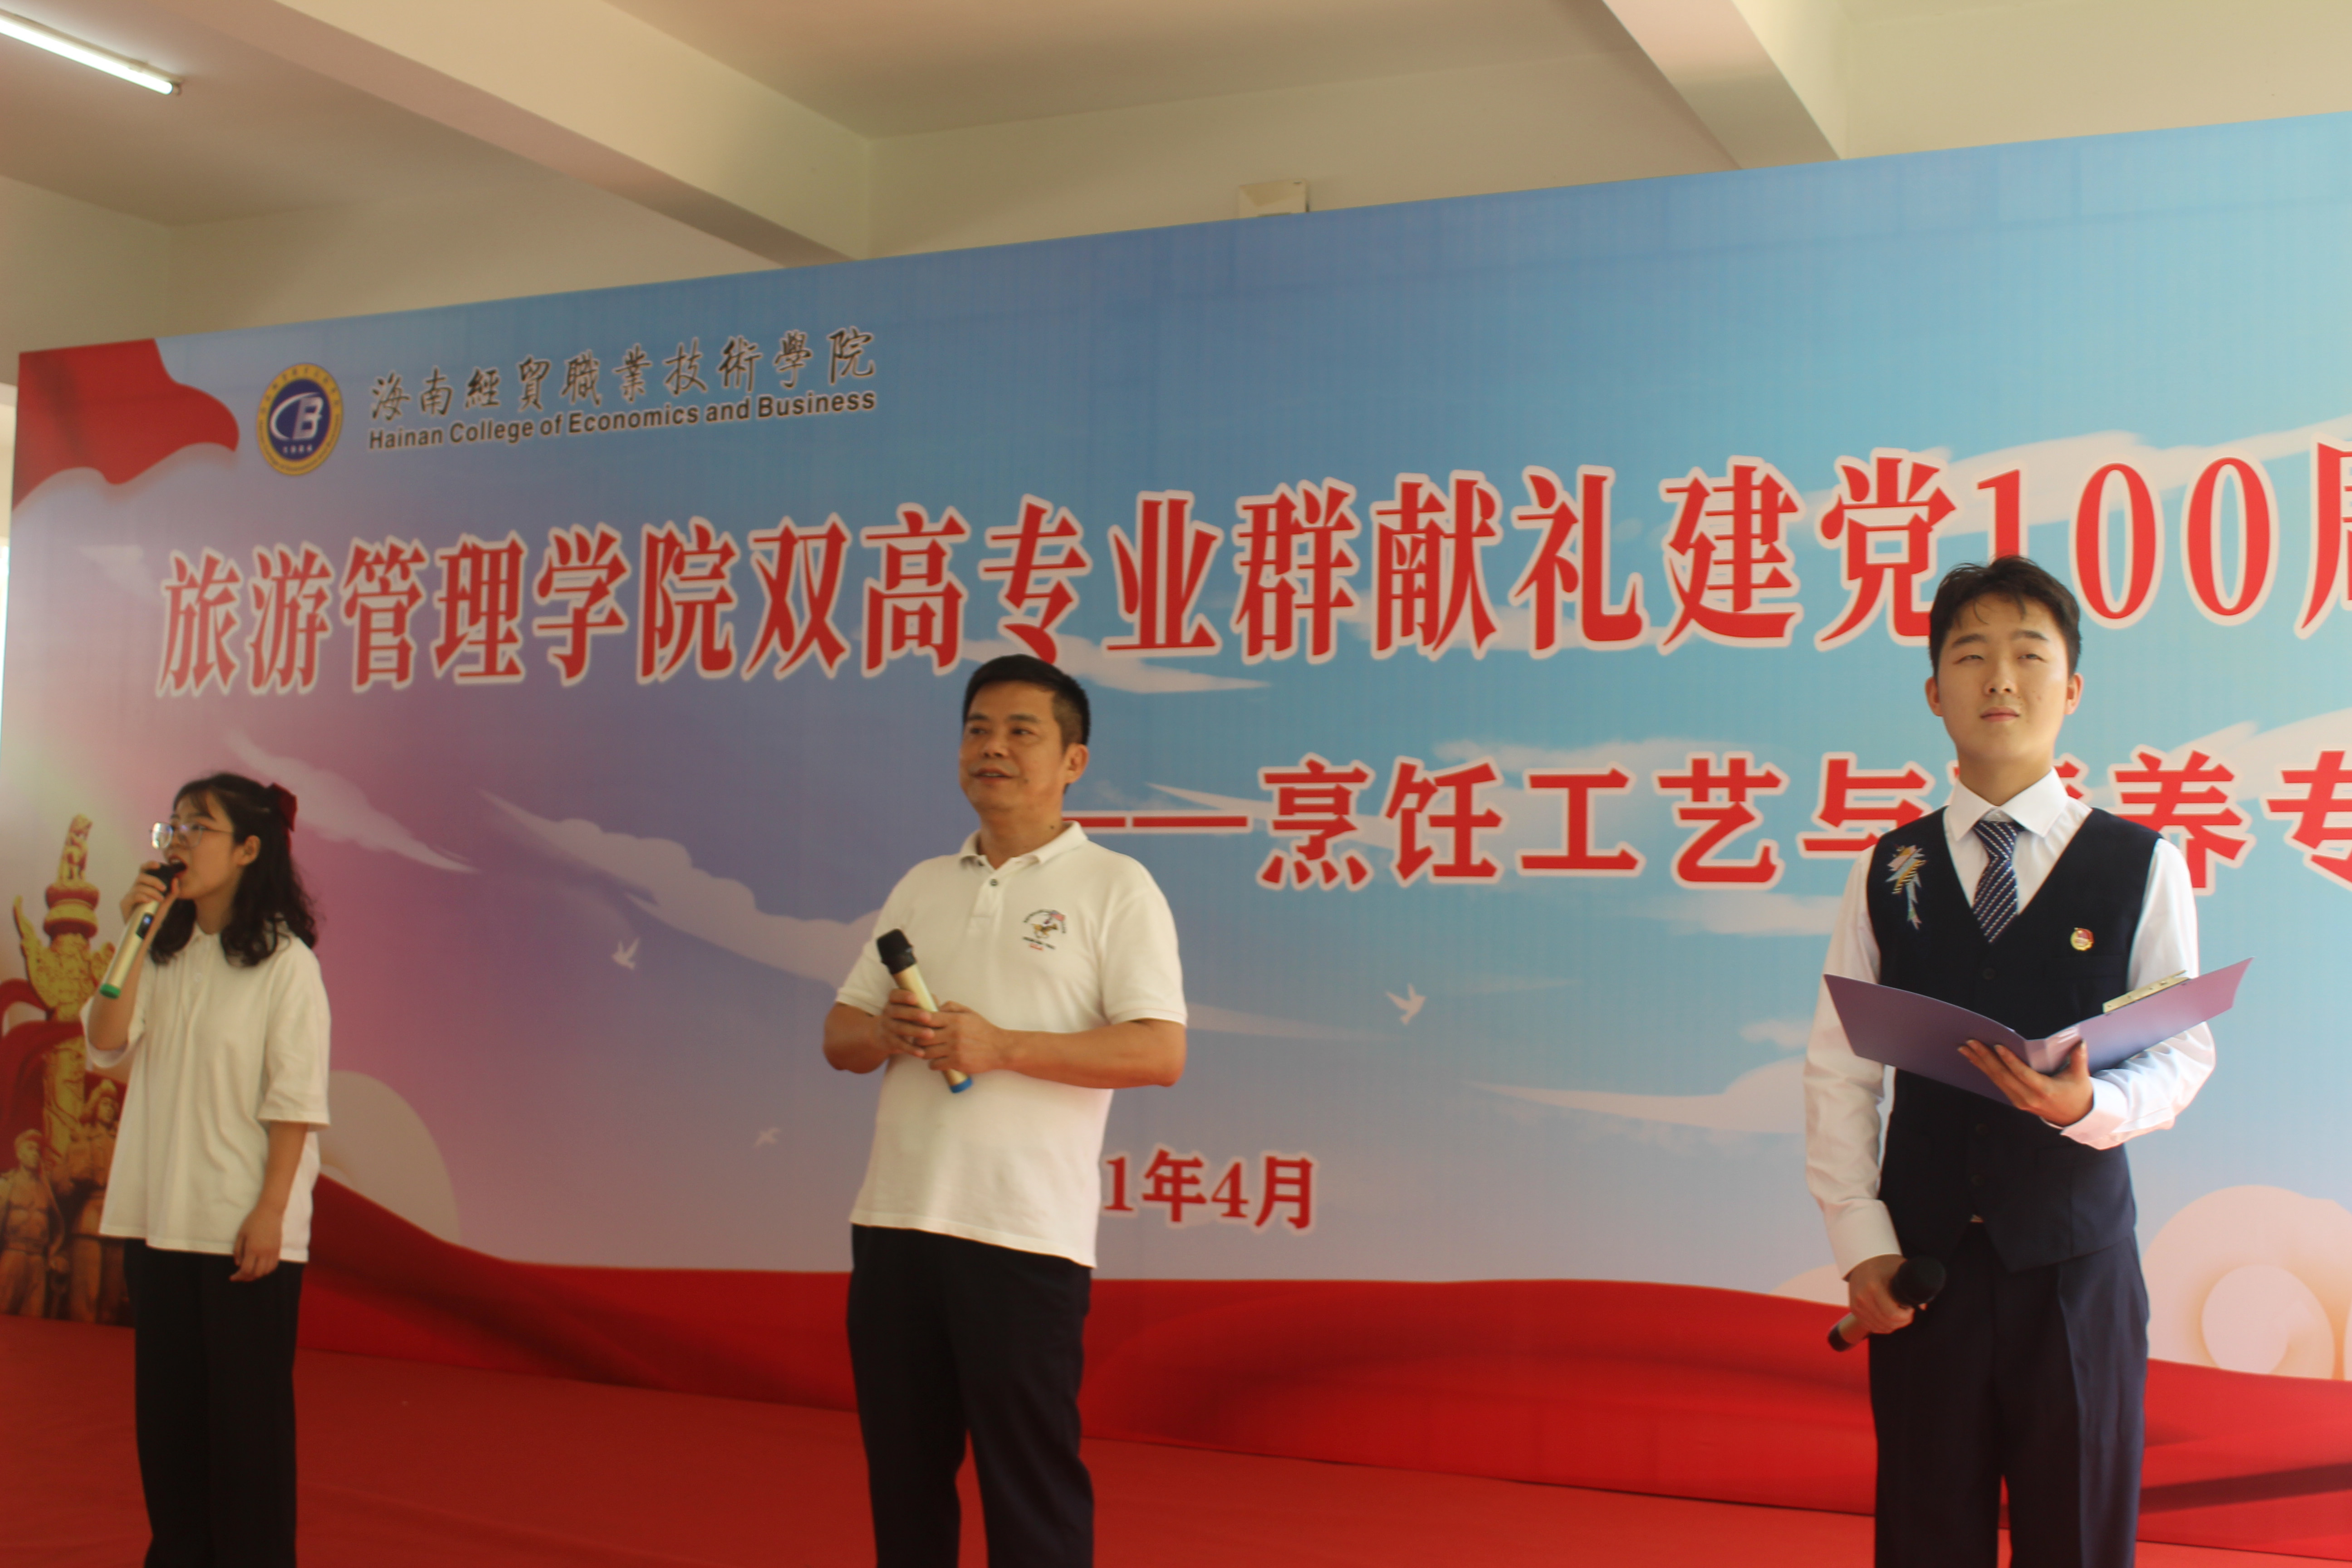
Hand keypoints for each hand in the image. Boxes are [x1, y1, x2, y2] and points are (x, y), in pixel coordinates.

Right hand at [118, 864, 178, 927]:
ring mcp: (129, 896)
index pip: (144, 871)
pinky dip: (142, 897)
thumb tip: (175, 880)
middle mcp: (135, 888)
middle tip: (163, 888)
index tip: (158, 865)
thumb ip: (172, 892)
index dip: (149, 865)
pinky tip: (149, 901)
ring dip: (151, 891)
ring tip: (159, 899)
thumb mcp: (167, 903)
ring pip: (138, 887)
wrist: (147, 932)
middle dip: (154, 881)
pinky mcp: (124, 904)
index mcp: (145, 885)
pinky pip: (132, 896)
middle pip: (141, 877)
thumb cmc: (155, 916)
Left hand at [231, 1203, 283, 1281]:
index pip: (246, 1270)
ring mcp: (273, 1252)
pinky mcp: (278, 1249)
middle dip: (246, 1278)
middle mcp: (264, 1253)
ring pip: (266, 1271)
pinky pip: (274, 1265)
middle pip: (256, 1273)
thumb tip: (238, 1264)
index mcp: (253, 1249)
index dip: (238, 1276)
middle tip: (240, 1275)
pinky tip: (260, 1267)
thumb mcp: (240, 1234)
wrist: (270, 1212)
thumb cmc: (253, 1221)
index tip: (232, 1277)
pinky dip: (266, 1270)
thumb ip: (238, 1250)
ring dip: (257, 1275)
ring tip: (250, 1272)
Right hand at [877, 988, 941, 1055]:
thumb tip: (941, 1005)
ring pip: (900, 1028)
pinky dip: (911, 1049)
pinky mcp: (890, 1041)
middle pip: (898, 1011)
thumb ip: (925, 1003)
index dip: (903, 996)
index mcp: (894, 1000)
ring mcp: (888, 1027)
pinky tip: (921, 1052)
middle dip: (913, 1014)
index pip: (895, 995)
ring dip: (915, 1031)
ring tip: (930, 1034)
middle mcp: (888, 1012)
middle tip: (928, 1017)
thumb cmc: (907, 1016)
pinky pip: (900, 1045)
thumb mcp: (912, 1007)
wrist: (885, 1034)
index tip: (915, 998)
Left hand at [903, 1001, 1016, 1078]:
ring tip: (927, 1052)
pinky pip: (935, 1064)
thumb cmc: (983, 1030)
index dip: (919, 1022)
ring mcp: (954, 1049)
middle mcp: (953, 1034)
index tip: (919, 1025)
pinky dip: (933, 1064)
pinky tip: (937, 1061)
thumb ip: (951, 1007)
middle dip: (918, 1040)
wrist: (1000, 1048)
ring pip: (926, 1052)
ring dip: (924, 1053)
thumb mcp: (969, 1013)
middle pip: (922, 1037)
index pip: (927, 1018)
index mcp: (955, 1019)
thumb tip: (934, 1006)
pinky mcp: (957, 1063)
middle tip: (920, 1041)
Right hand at [1844, 1253, 1915, 1336]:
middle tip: (1907, 1313)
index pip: (1893, 1314)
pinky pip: (1872, 1327)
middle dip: (1902, 1322)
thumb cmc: (1884, 1263)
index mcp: (1873, 1287)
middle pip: (1887, 1323)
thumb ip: (1914, 1285)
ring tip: (1899, 1314)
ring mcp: (1857, 1305)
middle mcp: (1862, 1298)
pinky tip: (1889, 1317)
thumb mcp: (1900, 1268)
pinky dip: (1883, 1326)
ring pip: (1880, 1327)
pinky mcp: (1855, 1310)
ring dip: (1893, 1325)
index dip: (1906, 1316)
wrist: (1861, 1259)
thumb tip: (1923, 1306)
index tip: (1911, 1309)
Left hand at [1958, 1037, 2093, 1126]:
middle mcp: (2029, 1097)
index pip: (2022, 1074)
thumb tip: (2079, 1041)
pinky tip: (1975, 1059)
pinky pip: (1998, 1083)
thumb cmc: (2077, 1092)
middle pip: (2003, 1076)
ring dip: (1979, 1062)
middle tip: (1971, 1042)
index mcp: (2044, 1090)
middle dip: (1985, 1057)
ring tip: (1965, 1048)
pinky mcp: (2015, 1101)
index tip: (1997, 1046)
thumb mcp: (2080, 1076)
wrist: (2075, 1116)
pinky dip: (1985, 1070)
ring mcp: (2020, 1101)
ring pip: (1996, 1079)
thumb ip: (2079, 1058)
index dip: (2009, 1060)